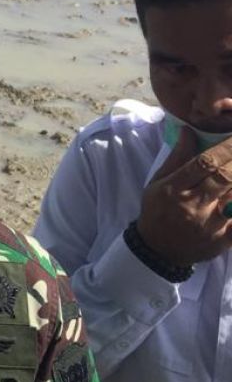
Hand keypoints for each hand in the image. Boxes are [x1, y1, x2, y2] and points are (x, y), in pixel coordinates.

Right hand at [136, 126, 231, 267]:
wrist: (158, 250)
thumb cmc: (157, 210)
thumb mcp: (158, 182)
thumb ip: (177, 158)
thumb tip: (188, 131)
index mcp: (173, 189)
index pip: (203, 163)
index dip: (224, 147)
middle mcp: (192, 206)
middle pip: (224, 178)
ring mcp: (210, 225)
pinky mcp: (222, 240)